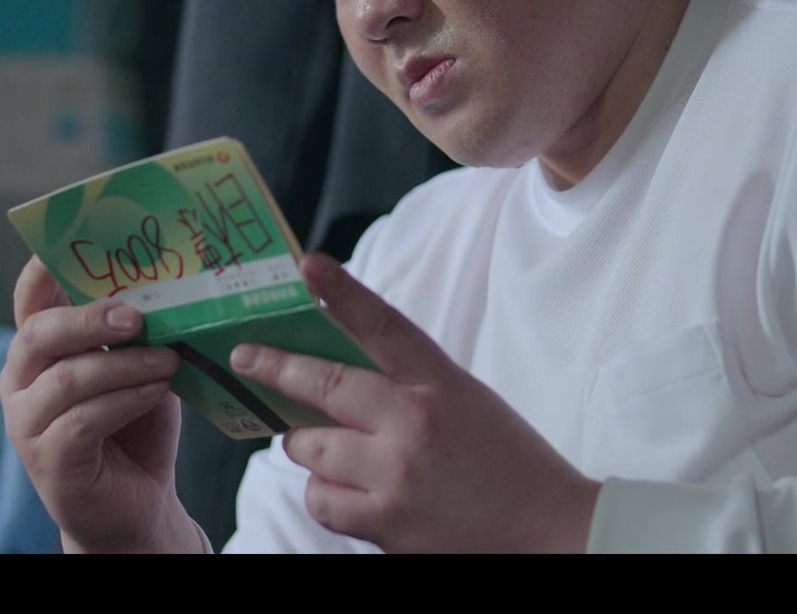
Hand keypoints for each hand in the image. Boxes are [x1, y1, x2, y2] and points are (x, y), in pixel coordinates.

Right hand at [0, 256, 203, 553]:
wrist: (138, 502)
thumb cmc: (136, 422)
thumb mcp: (138, 363)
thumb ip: (135, 328)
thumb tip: (168, 280)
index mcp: (39, 346)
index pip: (30, 298)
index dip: (44, 267)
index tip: (77, 238)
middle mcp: (21, 379)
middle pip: (39, 333)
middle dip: (89, 318)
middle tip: (138, 314)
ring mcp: (27, 422)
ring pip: (67, 379)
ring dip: (123, 364)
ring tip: (168, 359)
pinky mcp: (48, 460)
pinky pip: (83, 421)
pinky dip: (125, 400)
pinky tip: (157, 391)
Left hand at [230, 252, 600, 552]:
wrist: (550, 531)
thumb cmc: (509, 462)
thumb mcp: (467, 401)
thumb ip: (410, 384)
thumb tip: (340, 376)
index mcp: (442, 384)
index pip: (384, 326)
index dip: (343, 293)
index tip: (309, 266)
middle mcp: (415, 424)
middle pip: (325, 385)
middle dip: (276, 369)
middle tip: (246, 358)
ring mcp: (397, 475)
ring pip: (311, 447)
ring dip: (303, 442)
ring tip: (315, 442)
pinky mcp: (387, 523)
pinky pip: (321, 499)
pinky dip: (322, 492)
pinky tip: (344, 489)